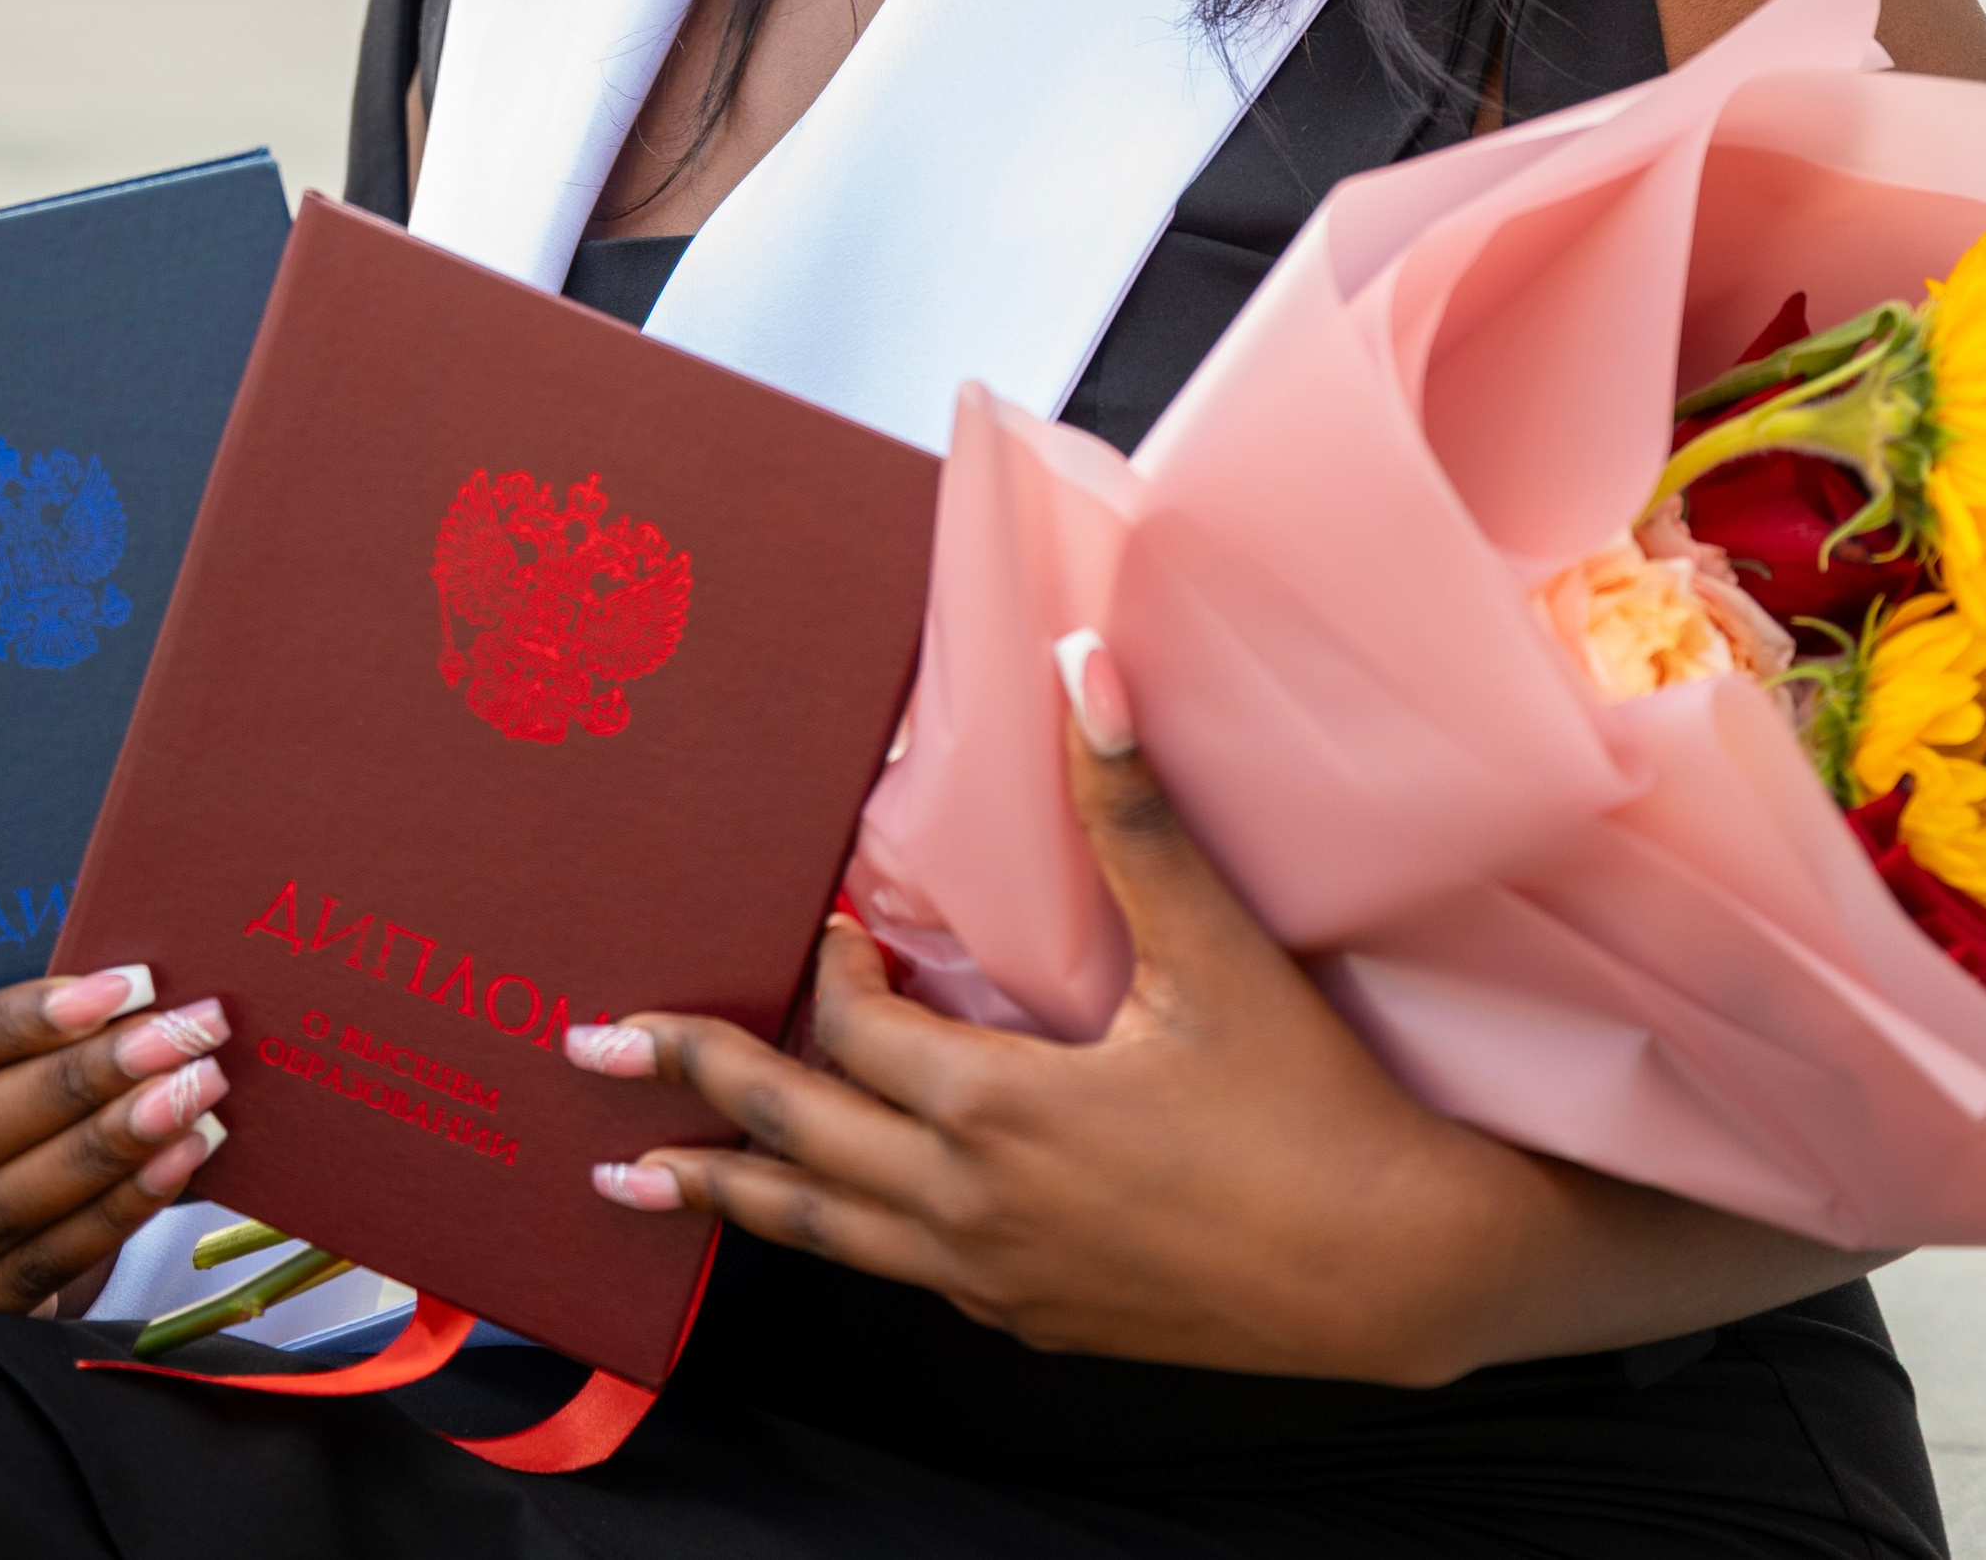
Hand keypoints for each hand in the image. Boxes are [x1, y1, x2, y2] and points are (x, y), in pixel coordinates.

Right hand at [0, 965, 230, 1317]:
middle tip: (193, 1031)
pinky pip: (32, 1275)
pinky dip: (112, 1216)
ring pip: (2, 1213)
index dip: (18, 1019)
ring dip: (114, 1147)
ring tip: (200, 1093)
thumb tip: (103, 993)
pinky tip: (176, 1166)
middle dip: (88, 1078)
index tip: (125, 984)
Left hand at [570, 642, 1514, 1381]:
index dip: (825, 973)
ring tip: (632, 1189)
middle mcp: (973, 1209)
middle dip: (682, 1099)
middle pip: (795, 1144)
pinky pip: (912, 1277)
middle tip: (585, 1062)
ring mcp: (1003, 1280)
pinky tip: (842, 1230)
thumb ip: (1133, 812)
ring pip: (829, 1234)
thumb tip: (1085, 663)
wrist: (1399, 1268)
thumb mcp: (1216, 953)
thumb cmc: (1309, 1109)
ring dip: (726, 1199)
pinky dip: (847, 1242)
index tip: (823, 921)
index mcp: (997, 1112)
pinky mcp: (1046, 1322)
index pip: (857, 1034)